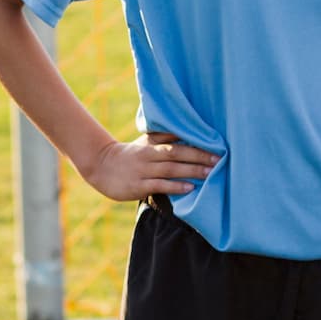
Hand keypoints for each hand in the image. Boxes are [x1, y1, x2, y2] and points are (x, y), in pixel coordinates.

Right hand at [83, 130, 222, 203]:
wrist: (101, 166)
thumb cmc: (130, 156)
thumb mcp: (146, 142)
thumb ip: (165, 137)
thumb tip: (190, 131)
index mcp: (152, 143)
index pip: (176, 139)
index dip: (196, 141)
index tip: (217, 143)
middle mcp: (149, 155)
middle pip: (177, 153)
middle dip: (199, 156)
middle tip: (219, 160)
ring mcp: (143, 170)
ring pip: (170, 169)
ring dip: (191, 170)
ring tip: (210, 173)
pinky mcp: (138, 186)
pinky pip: (159, 185)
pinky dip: (175, 186)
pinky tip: (189, 187)